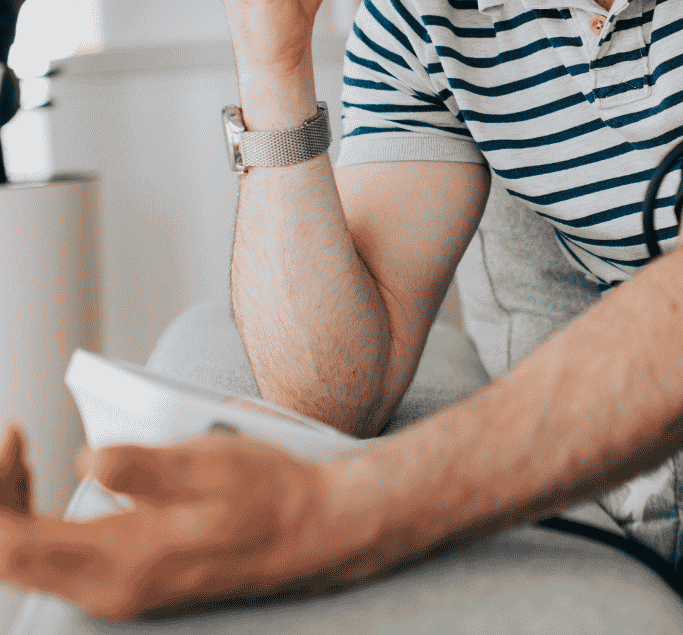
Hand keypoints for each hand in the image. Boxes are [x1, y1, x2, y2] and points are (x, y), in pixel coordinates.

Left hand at [0, 421, 352, 622]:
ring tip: (17, 454)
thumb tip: (87, 461)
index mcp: (125, 561)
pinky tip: (48, 481)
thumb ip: (150, 469)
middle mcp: (111, 588)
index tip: (11, 434)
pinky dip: (35, 519)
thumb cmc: (269, 494)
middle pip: (8, 558)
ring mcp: (118, 589)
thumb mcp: (215, 467)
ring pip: (27, 561)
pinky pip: (55, 558)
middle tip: (9, 438)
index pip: (12, 545)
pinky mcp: (128, 578)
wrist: (311, 530)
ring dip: (10, 508)